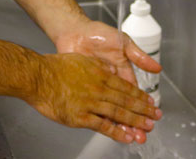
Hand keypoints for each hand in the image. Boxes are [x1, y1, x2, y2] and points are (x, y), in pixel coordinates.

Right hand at [26, 52, 159, 143]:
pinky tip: (126, 136)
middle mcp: (99, 88)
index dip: (140, 96)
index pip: (126, 86)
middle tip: (156, 117)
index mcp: (100, 74)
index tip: (149, 102)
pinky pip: (103, 126)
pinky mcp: (81, 116)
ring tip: (147, 128)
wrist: (39, 75)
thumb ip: (97, 67)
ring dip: (135, 122)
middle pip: (126, 100)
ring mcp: (91, 103)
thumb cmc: (56, 67)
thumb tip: (108, 70)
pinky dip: (116, 132)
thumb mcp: (83, 60)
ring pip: (118, 113)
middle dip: (143, 110)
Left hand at [54, 19, 162, 142]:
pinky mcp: (84, 89)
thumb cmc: (98, 34)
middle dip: (135, 119)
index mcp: (122, 71)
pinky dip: (100, 117)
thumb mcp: (122, 42)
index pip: (134, 92)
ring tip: (129, 134)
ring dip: (120, 122)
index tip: (152, 116)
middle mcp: (110, 82)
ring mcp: (97, 87)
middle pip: (124, 104)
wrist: (74, 31)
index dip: (143, 105)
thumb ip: (138, 56)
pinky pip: (94, 106)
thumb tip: (158, 68)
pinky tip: (108, 127)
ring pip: (110, 108)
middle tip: (143, 132)